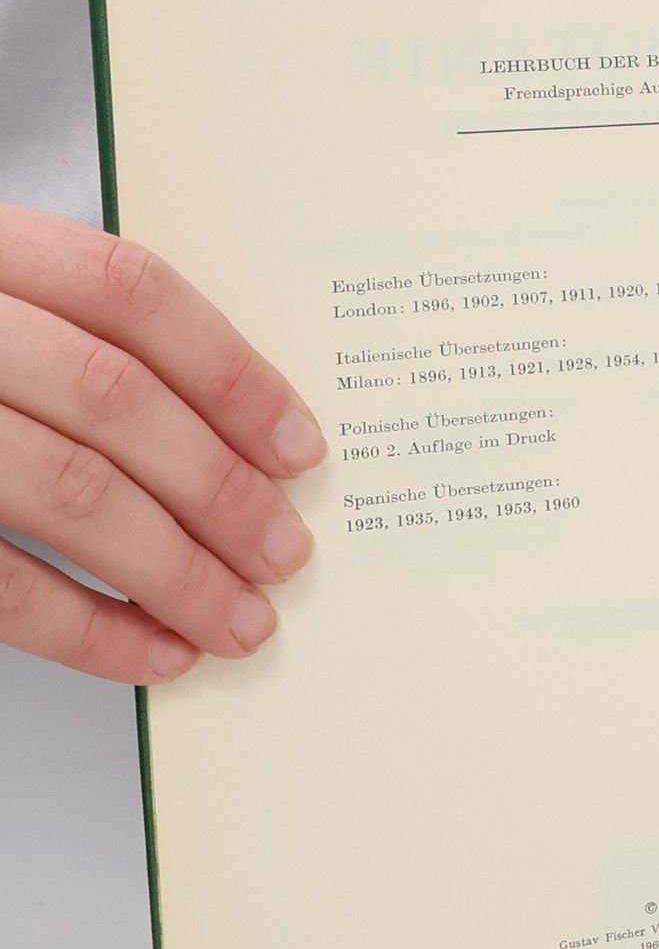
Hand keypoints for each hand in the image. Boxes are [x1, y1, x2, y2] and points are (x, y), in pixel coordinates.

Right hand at [0, 203, 324, 684]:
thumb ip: (78, 340)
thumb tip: (246, 443)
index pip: (130, 292)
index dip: (231, 373)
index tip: (302, 449)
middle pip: (113, 399)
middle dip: (217, 489)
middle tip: (287, 555)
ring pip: (66, 490)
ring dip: (175, 570)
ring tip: (243, 623)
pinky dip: (90, 628)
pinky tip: (156, 657)